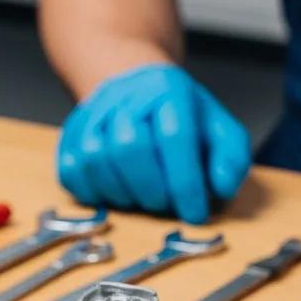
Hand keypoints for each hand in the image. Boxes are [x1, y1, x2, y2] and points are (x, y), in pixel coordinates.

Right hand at [57, 64, 250, 224]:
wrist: (134, 86)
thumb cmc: (180, 117)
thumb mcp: (218, 129)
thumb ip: (230, 158)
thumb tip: (220, 186)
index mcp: (168, 90)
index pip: (175, 137)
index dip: (186, 184)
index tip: (195, 214)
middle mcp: (125, 97)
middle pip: (129, 149)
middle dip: (152, 190)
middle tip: (165, 203)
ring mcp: (92, 116)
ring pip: (96, 162)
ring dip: (124, 194)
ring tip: (142, 196)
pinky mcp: (70, 137)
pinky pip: (72, 173)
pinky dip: (94, 193)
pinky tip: (117, 191)